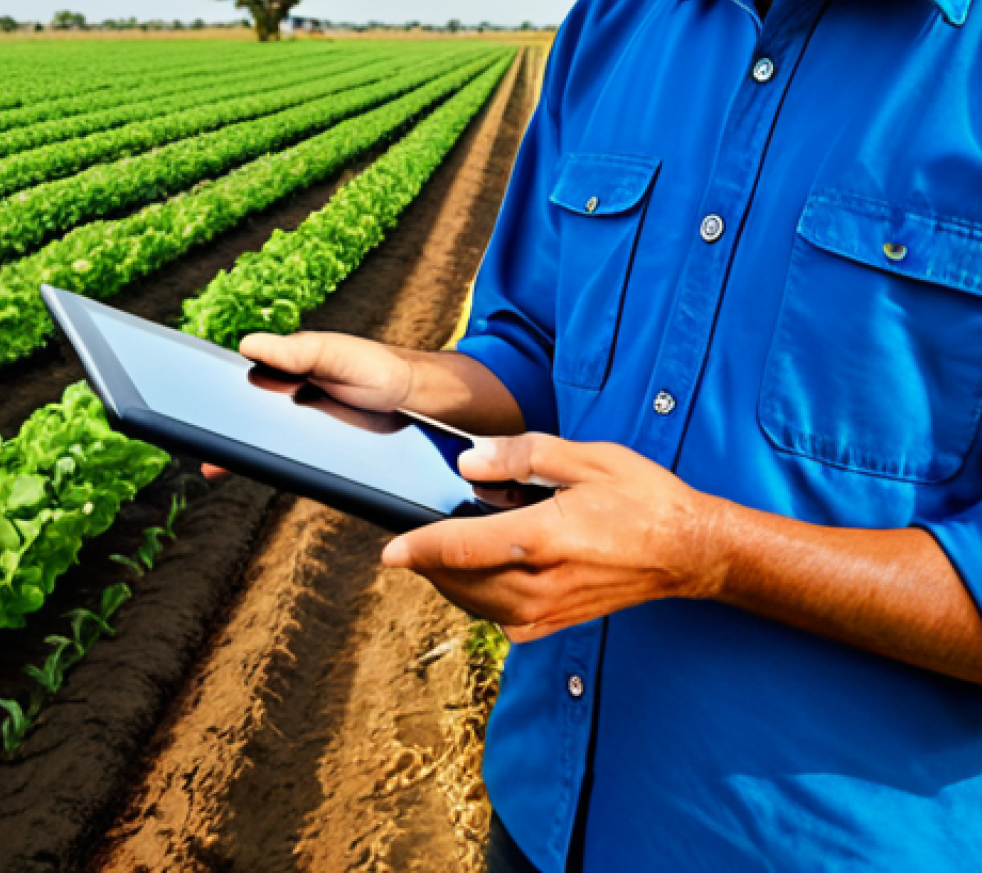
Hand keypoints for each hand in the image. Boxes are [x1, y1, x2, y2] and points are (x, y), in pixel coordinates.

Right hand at [202, 331, 412, 479]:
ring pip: (267, 444)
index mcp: (287, 370)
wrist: (418, 399)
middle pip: (248, 420)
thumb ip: (295, 351)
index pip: (242, 385)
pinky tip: (266, 475)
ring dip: (243, 455)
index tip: (190, 409)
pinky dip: (277, 468)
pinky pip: (293, 461)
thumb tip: (247, 344)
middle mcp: (291, 401)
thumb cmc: (377, 367)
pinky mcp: (322, 452)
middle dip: (222, 436)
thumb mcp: (335, 353)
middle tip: (201, 452)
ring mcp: (305, 429)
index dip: (215, 398)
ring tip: (216, 467)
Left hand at [381, 434, 726, 641]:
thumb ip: (524, 456)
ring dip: (450, 584)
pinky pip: (503, 620)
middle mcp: (543, 582)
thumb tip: (469, 461)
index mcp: (544, 537)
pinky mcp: (559, 622)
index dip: (418, 548)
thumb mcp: (588, 457)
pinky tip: (482, 577)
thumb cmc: (643, 497)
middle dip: (428, 565)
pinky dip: (481, 601)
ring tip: (437, 557)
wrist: (690, 551)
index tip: (388, 550)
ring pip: (478, 606)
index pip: (462, 549)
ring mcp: (551, 609)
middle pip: (461, 582)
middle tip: (410, 542)